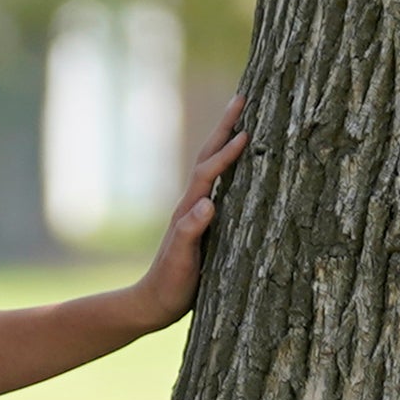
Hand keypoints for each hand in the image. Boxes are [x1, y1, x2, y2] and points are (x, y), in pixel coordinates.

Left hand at [131, 102, 243, 327]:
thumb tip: (208, 203)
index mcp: (189, 209)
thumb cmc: (170, 284)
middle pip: (208, 156)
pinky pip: (217, 182)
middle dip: (224, 127)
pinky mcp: (202, 220)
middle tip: (241, 97)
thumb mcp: (182, 261)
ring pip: (211, 165)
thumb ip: (192, 232)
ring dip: (225, 139)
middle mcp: (192, 203)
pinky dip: (228, 164)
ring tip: (242, 117)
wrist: (153, 302)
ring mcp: (196, 210)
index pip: (210, 173)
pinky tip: (239, 162)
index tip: (246, 132)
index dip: (227, 154)